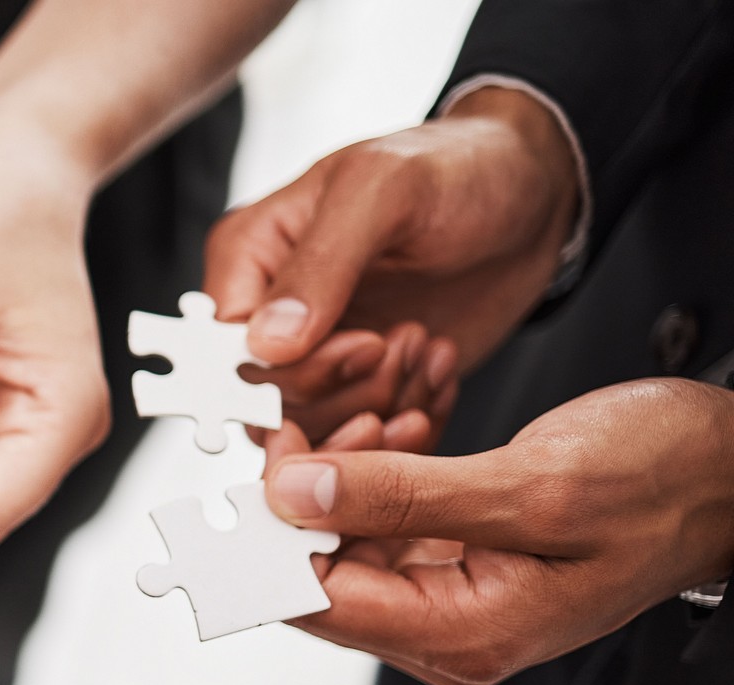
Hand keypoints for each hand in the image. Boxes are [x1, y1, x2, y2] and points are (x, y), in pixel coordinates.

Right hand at [205, 86, 582, 440]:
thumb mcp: (384, 190)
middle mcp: (270, 313)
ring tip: (428, 347)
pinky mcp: (361, 387)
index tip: (366, 342)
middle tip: (407, 340)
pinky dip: (409, 423)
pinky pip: (362, 443)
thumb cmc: (456, 167)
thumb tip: (264, 344)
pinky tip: (440, 372)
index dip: (291, 368)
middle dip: (348, 389)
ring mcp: (315, 355)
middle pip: (267, 403)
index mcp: (250, 257)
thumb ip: (319, 265)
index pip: (227, 350)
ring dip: (383, 404)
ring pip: (313, 433)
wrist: (532, 194)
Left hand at [261, 378, 733, 684]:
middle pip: (321, 574)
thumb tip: (292, 496)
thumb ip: (402, 495)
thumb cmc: (670, 481)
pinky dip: (381, 470)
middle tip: (308, 417)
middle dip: (304, 493)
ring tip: (378, 406)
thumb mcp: (530, 484)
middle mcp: (449, 633)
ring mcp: (453, 600)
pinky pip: (385, 523)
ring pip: (348, 540)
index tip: (260, 456)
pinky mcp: (460, 563)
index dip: (272, 530)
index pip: (318, 600)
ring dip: (344, 471)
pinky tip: (404, 422)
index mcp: (464, 635)